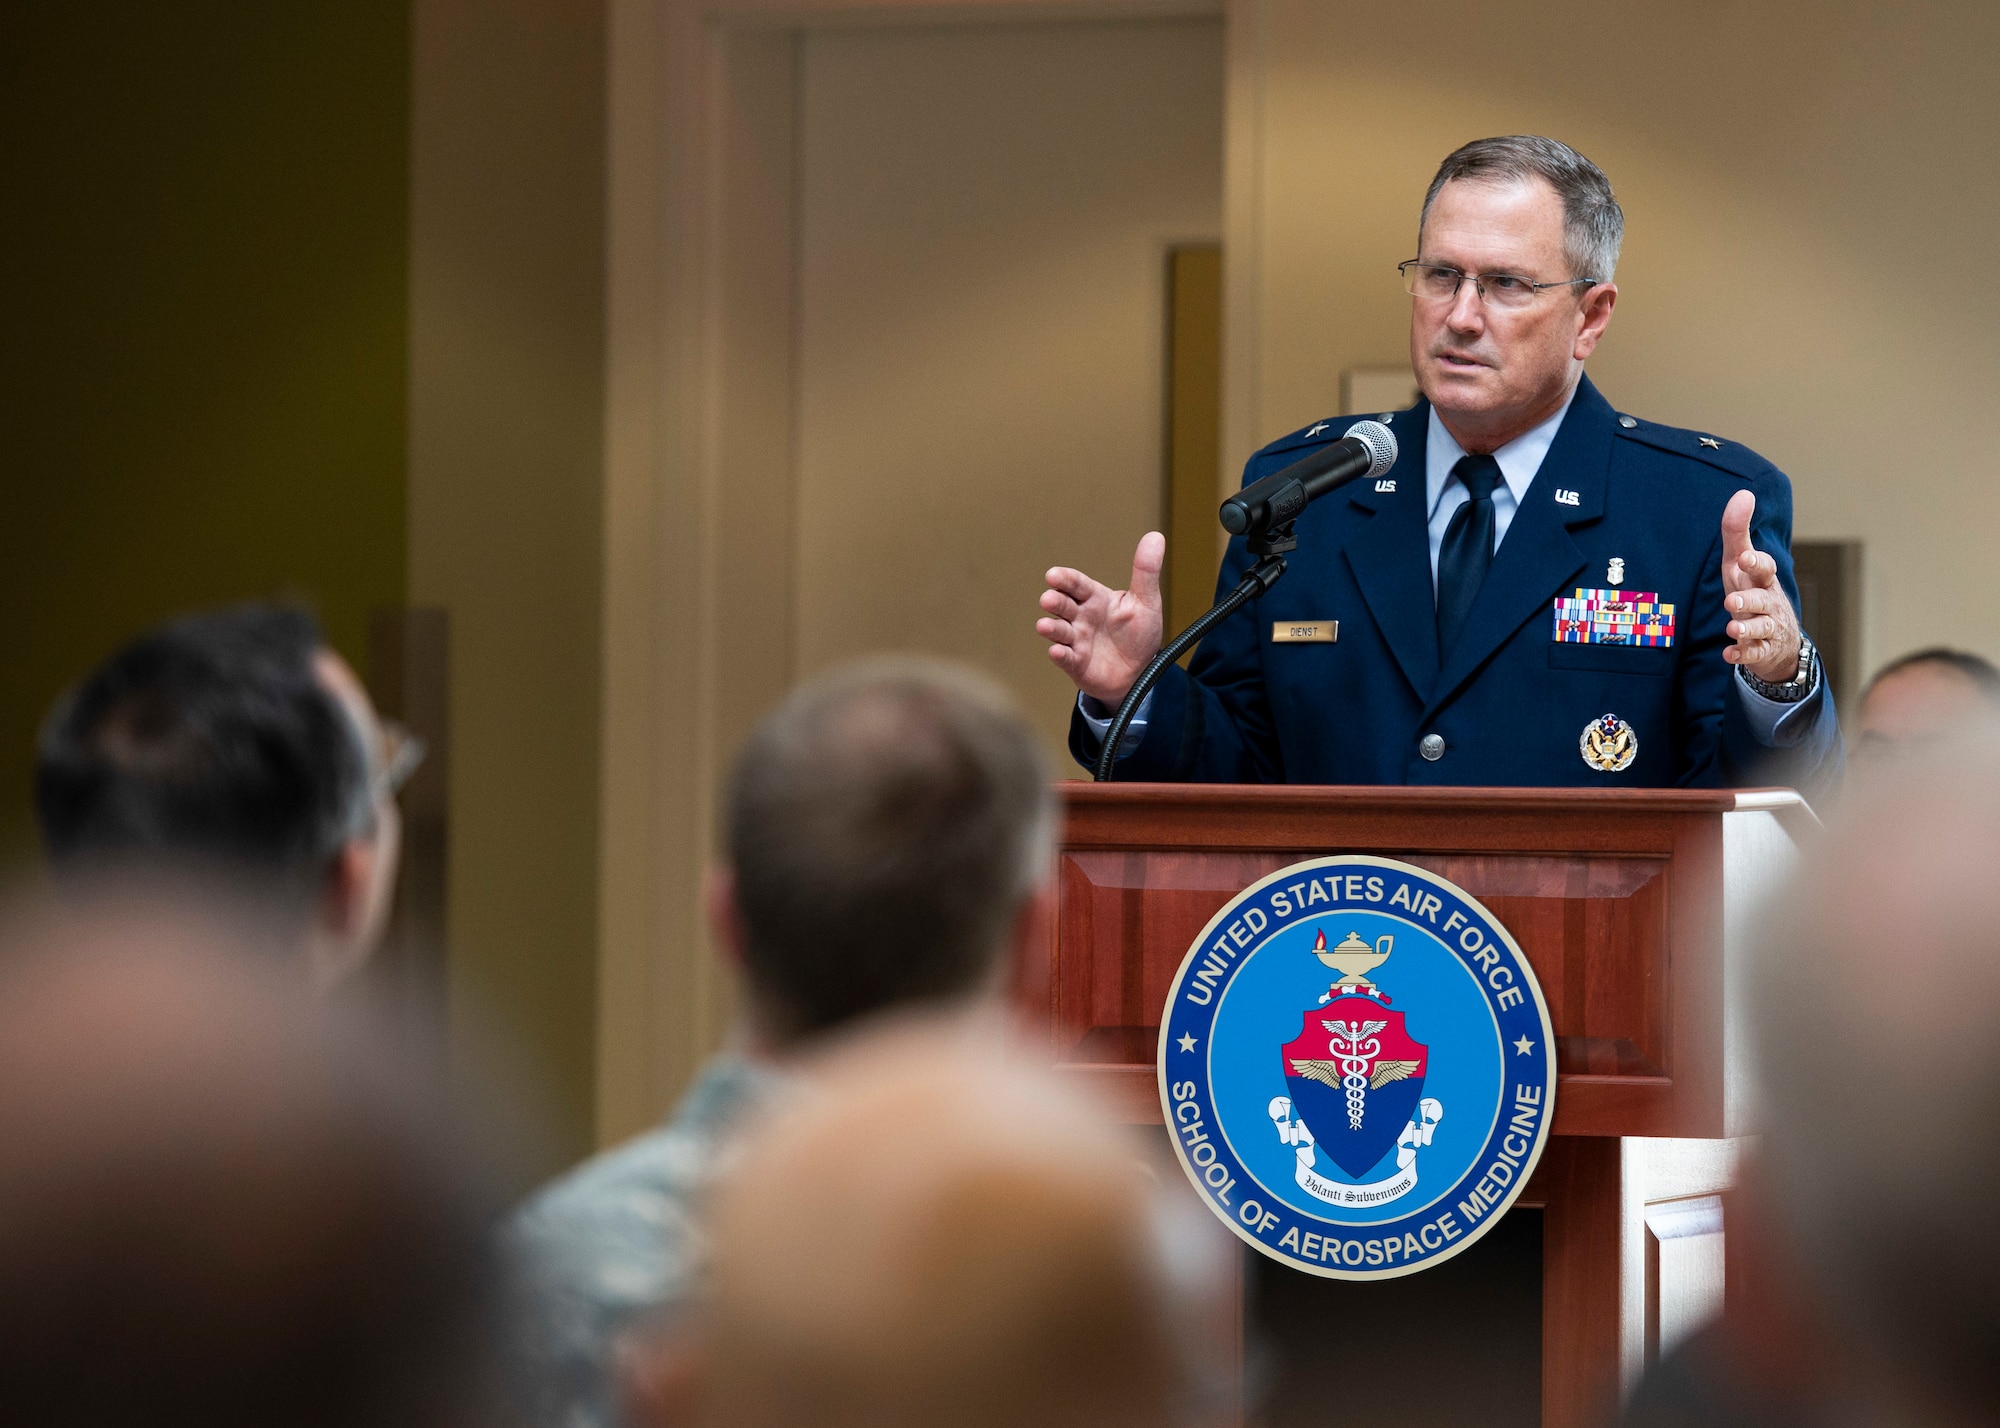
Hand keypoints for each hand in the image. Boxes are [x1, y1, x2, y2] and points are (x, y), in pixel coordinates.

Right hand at [1037, 532, 1164, 705]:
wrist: (1139, 672)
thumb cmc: (1138, 635)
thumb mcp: (1146, 602)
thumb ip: (1146, 572)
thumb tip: (1155, 536)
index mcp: (1095, 598)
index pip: (1076, 584)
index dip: (1064, 579)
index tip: (1053, 575)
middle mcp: (1081, 617)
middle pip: (1062, 605)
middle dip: (1054, 601)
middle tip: (1049, 599)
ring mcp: (1076, 640)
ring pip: (1058, 631)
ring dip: (1051, 628)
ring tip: (1045, 625)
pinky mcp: (1076, 663)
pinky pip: (1065, 658)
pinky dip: (1060, 655)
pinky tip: (1057, 651)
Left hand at [1719, 489, 1802, 683]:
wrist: (1778, 638)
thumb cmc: (1753, 590)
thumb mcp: (1741, 563)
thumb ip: (1737, 531)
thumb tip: (1743, 493)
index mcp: (1762, 579)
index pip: (1765, 568)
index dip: (1757, 563)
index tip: (1745, 558)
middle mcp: (1767, 602)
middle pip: (1763, 599)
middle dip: (1750, 599)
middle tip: (1733, 601)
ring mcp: (1766, 627)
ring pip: (1761, 627)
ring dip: (1747, 628)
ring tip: (1733, 627)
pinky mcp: (1760, 650)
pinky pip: (1753, 653)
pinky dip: (1742, 654)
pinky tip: (1729, 654)